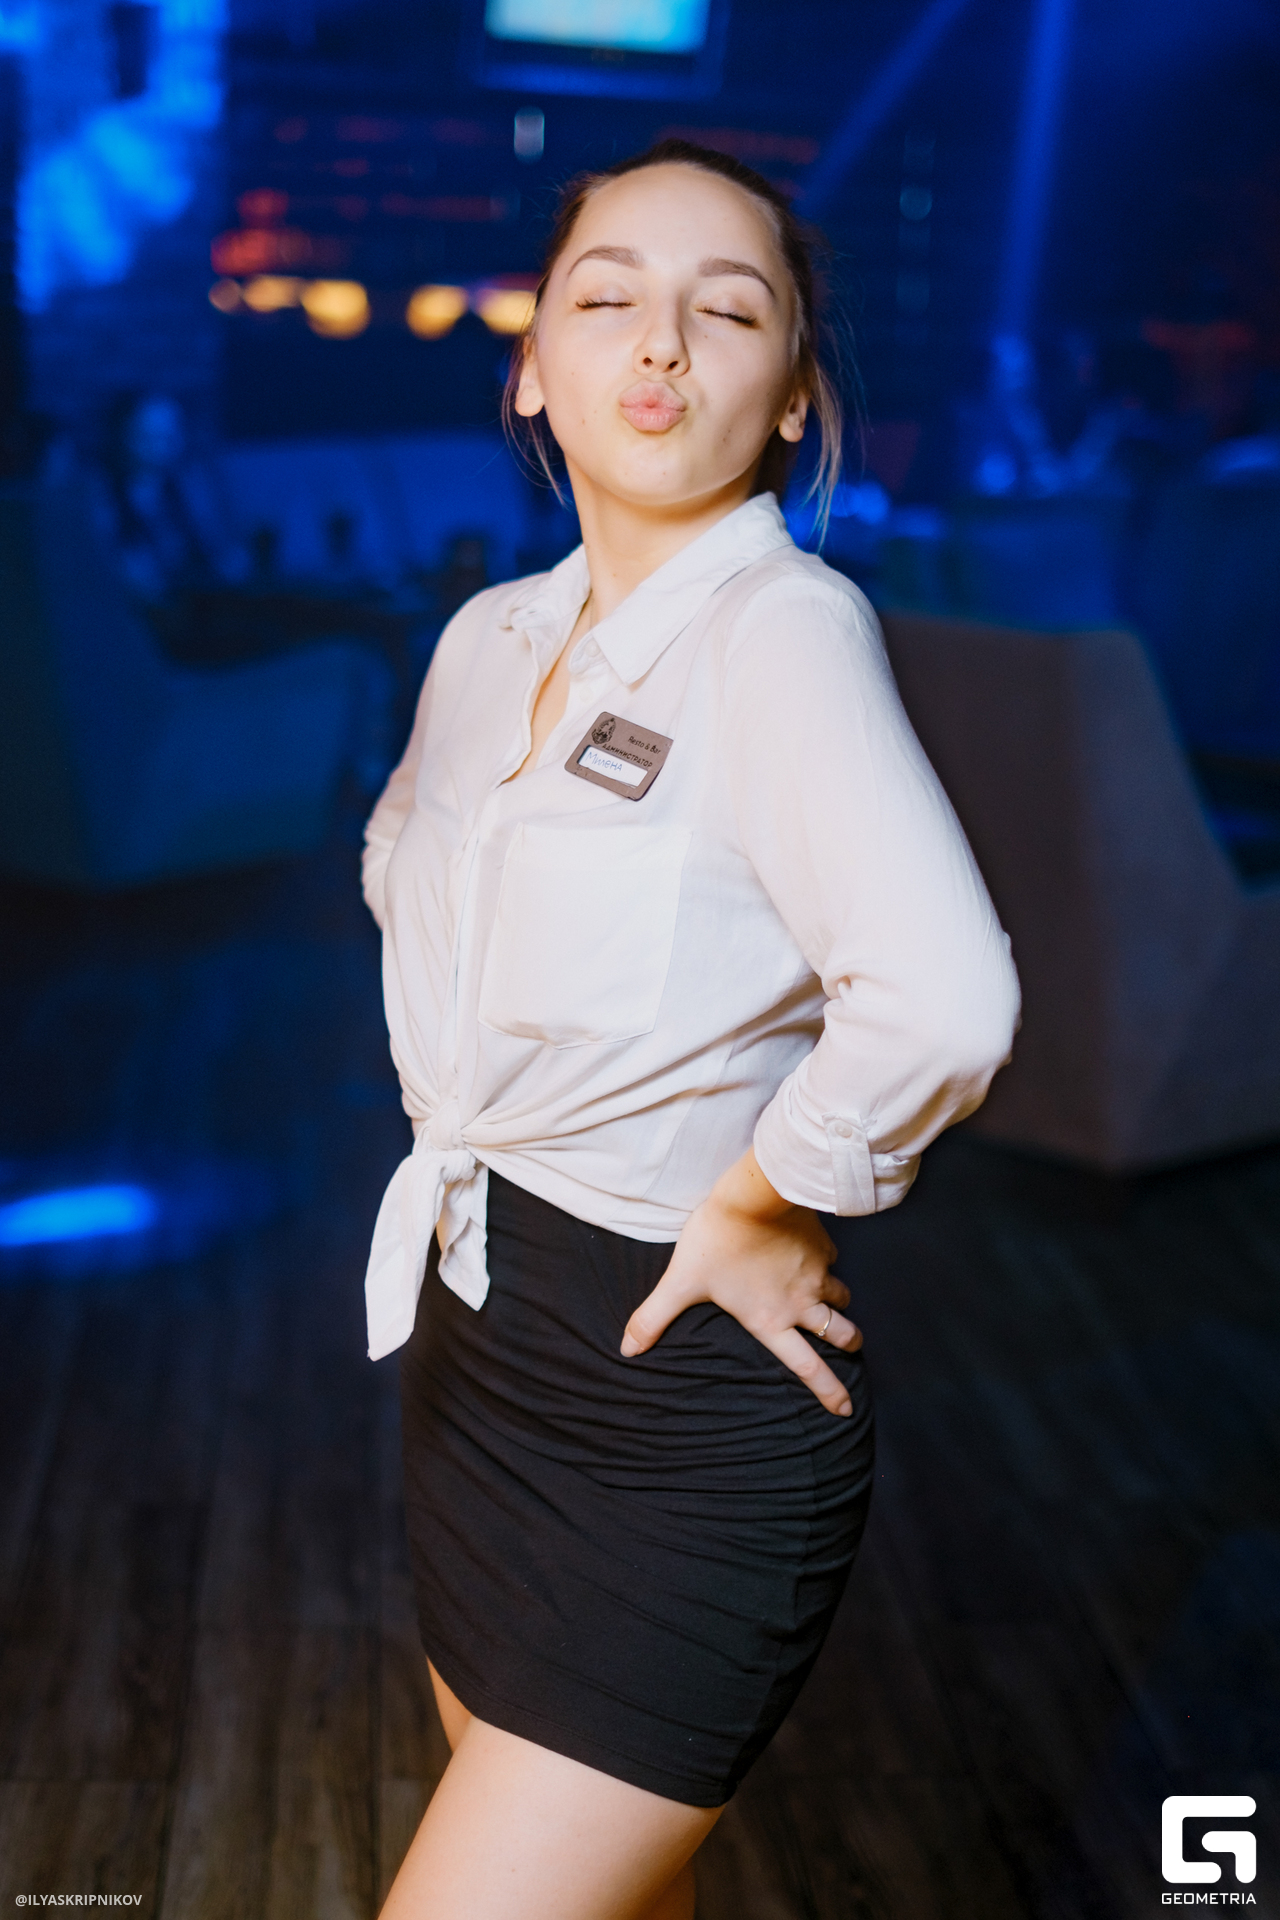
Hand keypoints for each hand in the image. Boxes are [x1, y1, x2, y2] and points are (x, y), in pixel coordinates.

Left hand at [619, 1148, 862, 1415]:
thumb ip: (653, 1318)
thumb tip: (627, 1350)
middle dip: (850, 1344)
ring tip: (835, 1300)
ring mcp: (816, 1274)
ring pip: (842, 1297)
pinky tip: (813, 1254)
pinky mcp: (823, 1245)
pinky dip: (826, 1262)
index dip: (828, 1391)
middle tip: (852, 1347)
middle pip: (842, 1334)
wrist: (753, 1194)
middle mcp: (801, 1303)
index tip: (845, 1409)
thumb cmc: (716, 1239)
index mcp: (771, 1320)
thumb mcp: (680, 1282)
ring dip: (840, 1303)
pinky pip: (832, 1259)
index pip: (806, 1366)